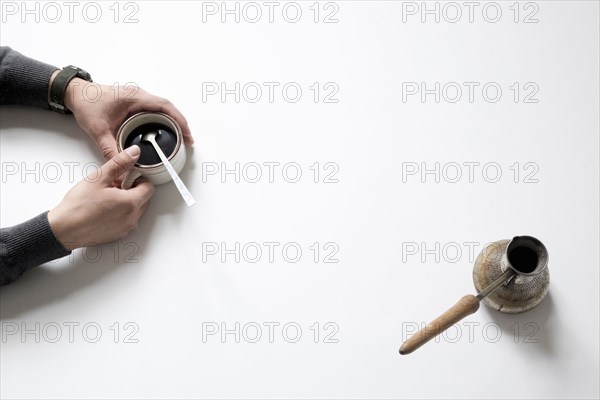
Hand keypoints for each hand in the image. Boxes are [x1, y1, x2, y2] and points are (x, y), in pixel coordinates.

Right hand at [47, 145, 153, 248]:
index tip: (126, 176)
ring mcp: (126, 228)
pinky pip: (127, 220)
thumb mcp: (99, 178)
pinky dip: (121, 213)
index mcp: (131, 203)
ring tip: (108, 197)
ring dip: (127, 201)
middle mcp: (132, 218)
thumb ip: (120, 163)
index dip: (138, 179)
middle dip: (133, 190)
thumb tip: (133, 153)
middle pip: (144, 199)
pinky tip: (105, 208)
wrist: (63, 230)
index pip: (149, 187)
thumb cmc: (78, 206)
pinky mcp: (118, 234)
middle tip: (115, 185)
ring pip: (136, 210)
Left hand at [61, 75, 192, 159]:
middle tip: (187, 140)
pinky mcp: (135, 103)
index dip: (179, 120)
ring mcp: (138, 98)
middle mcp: (139, 95)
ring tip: (180, 137)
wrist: (75, 93)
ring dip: (173, 121)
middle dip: (180, 123)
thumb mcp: (98, 130)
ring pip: (162, 109)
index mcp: (135, 98)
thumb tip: (122, 164)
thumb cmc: (86, 104)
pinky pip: (154, 110)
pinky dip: (163, 120)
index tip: (187, 134)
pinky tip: (165, 131)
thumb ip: (110, 149)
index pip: (164, 107)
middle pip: (168, 108)